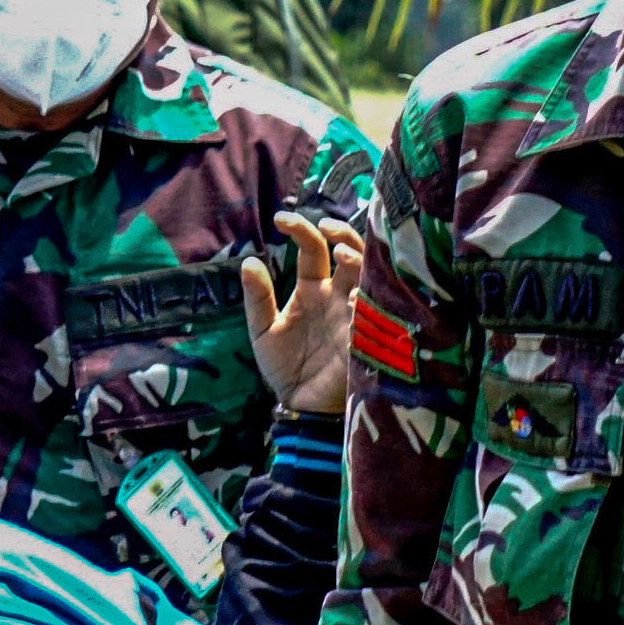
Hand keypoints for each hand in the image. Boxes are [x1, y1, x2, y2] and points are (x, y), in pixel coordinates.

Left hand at [241, 213, 367, 414]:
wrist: (299, 405)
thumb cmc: (284, 367)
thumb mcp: (263, 330)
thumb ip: (257, 298)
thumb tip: (249, 261)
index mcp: (312, 288)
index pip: (313, 248)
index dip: (301, 229)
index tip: (281, 219)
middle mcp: (337, 294)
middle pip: (351, 251)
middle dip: (343, 234)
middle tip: (326, 228)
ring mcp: (355, 312)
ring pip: (368, 273)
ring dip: (358, 260)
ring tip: (341, 256)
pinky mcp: (366, 335)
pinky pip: (374, 312)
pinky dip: (367, 300)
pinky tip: (356, 296)